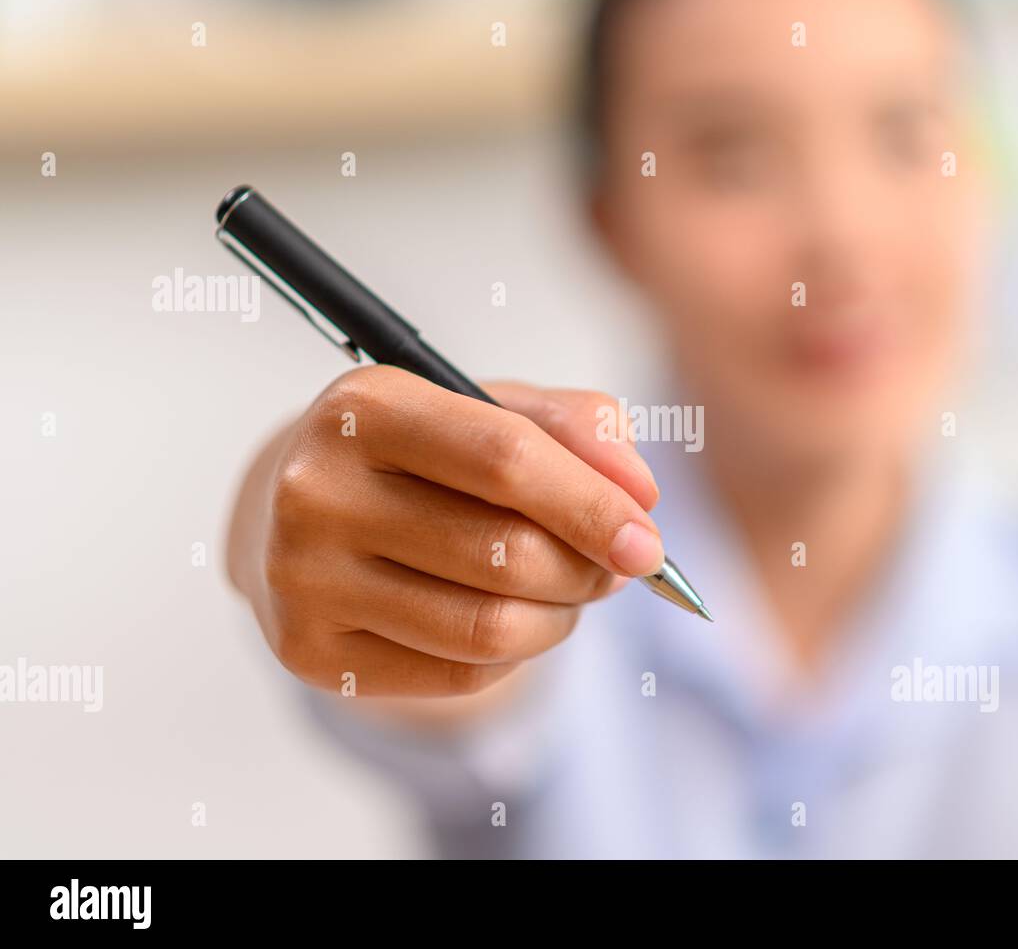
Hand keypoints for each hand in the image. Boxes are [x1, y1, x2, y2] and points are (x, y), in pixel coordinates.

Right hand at [226, 365, 661, 697]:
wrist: (305, 514)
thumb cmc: (423, 456)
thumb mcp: (495, 411)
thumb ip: (578, 428)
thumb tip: (639, 493)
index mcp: (364, 407)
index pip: (506, 460)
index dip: (594, 506)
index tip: (650, 544)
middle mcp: (317, 490)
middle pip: (507, 554)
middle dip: (586, 569)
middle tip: (613, 568)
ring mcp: (304, 578)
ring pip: (489, 628)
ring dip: (560, 618)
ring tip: (567, 592)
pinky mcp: (310, 652)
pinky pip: (460, 674)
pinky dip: (514, 654)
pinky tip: (511, 619)